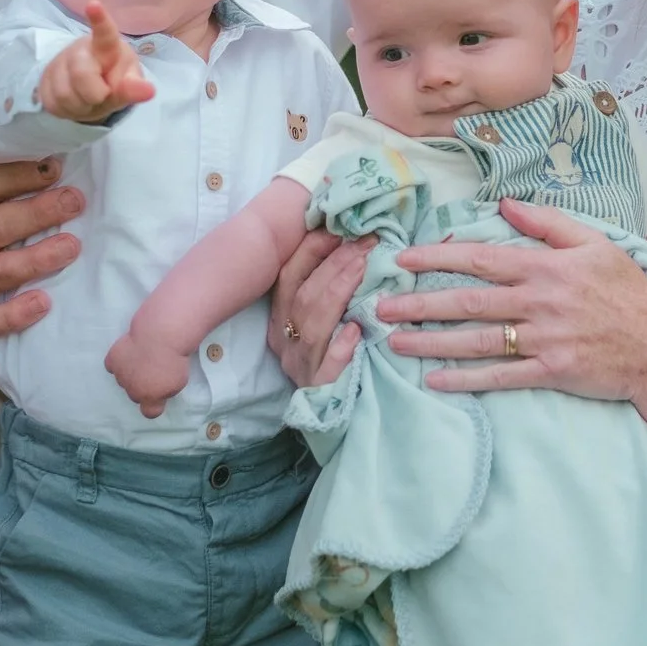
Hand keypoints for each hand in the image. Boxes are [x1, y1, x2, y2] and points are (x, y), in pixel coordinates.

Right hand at [40, 1, 155, 124]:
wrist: (89, 90)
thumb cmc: (114, 79)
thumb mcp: (127, 85)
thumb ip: (133, 87)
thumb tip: (149, 90)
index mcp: (107, 46)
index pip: (104, 33)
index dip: (100, 20)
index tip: (94, 4)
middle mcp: (80, 49)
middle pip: (81, 73)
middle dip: (94, 94)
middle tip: (101, 96)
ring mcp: (60, 63)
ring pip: (65, 94)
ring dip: (81, 106)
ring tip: (88, 100)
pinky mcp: (44, 80)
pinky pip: (53, 103)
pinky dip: (68, 111)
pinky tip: (75, 102)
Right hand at [105, 332, 190, 416]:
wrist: (160, 337)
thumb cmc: (174, 359)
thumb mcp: (178, 382)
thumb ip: (165, 392)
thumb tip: (157, 393)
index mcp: (150, 399)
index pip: (149, 413)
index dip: (154, 404)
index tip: (158, 395)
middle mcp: (132, 391)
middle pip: (135, 395)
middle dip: (141, 386)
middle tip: (151, 371)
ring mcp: (121, 376)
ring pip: (123, 380)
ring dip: (130, 373)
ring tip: (141, 358)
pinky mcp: (113, 360)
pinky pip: (112, 366)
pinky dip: (118, 362)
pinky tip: (127, 354)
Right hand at [268, 229, 370, 387]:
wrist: (335, 415)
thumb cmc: (331, 356)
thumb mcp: (322, 320)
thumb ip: (327, 288)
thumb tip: (350, 242)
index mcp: (279, 318)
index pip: (288, 277)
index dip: (312, 251)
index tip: (341, 230)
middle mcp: (283, 340)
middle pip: (304, 296)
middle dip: (336, 265)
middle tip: (366, 242)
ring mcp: (299, 366)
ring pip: (314, 327)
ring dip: (339, 293)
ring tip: (363, 268)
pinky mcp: (318, 390)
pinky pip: (325, 368)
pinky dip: (339, 348)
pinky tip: (356, 330)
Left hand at [378, 198, 646, 426]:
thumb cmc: (632, 294)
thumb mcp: (597, 245)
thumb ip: (550, 223)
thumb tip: (506, 204)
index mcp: (547, 267)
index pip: (481, 258)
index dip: (438, 257)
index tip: (402, 259)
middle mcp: (540, 301)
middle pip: (469, 300)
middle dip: (419, 302)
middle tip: (379, 305)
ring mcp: (545, 340)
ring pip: (477, 340)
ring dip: (431, 341)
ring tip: (394, 341)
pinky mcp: (552, 373)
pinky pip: (500, 377)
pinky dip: (466, 380)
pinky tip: (435, 380)